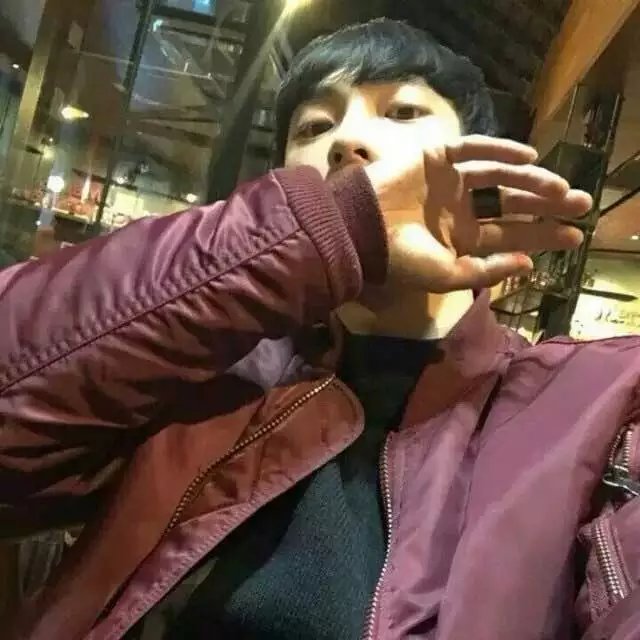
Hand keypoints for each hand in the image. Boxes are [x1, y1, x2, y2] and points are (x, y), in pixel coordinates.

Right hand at [364, 135, 592, 292]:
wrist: (358, 230)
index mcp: (462, 239)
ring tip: (560, 187)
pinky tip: (528, 157)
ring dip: (530, 180)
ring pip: (499, 176)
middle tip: (582, 204)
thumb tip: (529, 264)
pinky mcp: (436, 158)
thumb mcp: (446, 275)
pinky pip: (472, 150)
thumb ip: (486, 271)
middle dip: (546, 205)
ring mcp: (449, 182)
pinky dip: (499, 150)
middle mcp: (460, 209)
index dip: (542, 235)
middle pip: (511, 204)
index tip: (574, 236)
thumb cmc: (400, 258)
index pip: (510, 235)